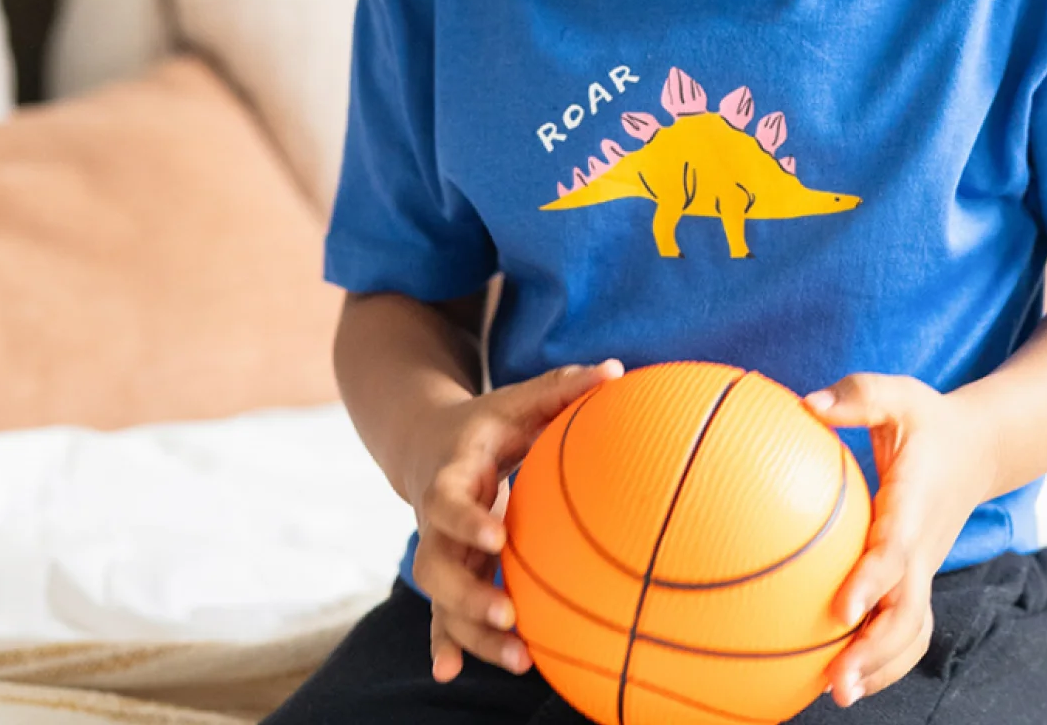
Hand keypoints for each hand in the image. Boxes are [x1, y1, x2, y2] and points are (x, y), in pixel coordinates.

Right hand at [408, 358, 623, 682]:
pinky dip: (448, 644)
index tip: (499, 536)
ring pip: (441, 602)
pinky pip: (443, 615)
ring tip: (520, 660)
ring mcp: (439, 550)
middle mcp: (434, 519)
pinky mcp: (448, 572)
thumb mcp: (517, 400)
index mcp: (450, 474)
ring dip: (472, 633)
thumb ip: (563, 386)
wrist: (429, 441)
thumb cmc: (487, 423)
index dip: (467, 519)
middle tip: (509, 613)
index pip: (448, 500)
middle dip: (467, 595)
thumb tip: (617, 370)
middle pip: (434, 564)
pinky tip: (453, 677)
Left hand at [803, 373, 995, 707]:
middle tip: (835, 683)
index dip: (870, 584)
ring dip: (879, 667)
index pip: (895, 554)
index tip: (840, 612)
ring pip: (911, 632)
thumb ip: (858, 395)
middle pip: (907, 615)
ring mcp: (923, 569)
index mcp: (915, 507)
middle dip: (875, 653)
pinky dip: (882, 657)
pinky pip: (905, 628)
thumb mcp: (898, 394)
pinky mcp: (917, 579)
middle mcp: (923, 548)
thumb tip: (806, 404)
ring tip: (835, 692)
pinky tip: (841, 672)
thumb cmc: (927, 419)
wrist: (979, 448)